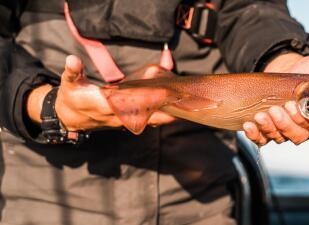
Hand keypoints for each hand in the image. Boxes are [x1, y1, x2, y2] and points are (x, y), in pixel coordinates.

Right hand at [27, 55, 174, 131]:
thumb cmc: (71, 98)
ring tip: (184, 108)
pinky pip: (146, 120)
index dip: (144, 103)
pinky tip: (173, 110)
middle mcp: (116, 116)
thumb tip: (72, 59)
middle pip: (144, 117)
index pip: (127, 105)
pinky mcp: (126, 121)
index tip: (160, 97)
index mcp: (104, 105)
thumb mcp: (69, 83)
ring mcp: (122, 121)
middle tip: (183, 106)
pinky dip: (159, 115)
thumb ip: (72, 71)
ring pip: (148, 120)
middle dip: (164, 114)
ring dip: (165, 116)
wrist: (70, 118)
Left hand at [243, 53, 308, 145]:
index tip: (295, 106)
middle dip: (285, 124)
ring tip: (260, 115)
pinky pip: (261, 139)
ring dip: (269, 128)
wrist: (283, 70)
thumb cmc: (305, 71)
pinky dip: (254, 135)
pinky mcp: (267, 128)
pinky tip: (248, 125)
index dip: (303, 121)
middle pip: (295, 135)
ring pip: (277, 137)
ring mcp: (282, 129)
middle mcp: (301, 127)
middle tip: (277, 109)